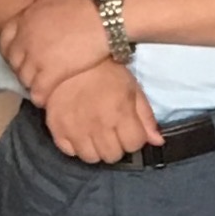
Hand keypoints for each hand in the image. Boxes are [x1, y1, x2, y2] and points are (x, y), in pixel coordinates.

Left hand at [2, 0, 111, 102]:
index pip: (5, 39)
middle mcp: (25, 39)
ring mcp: (37, 58)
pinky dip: (40, 97)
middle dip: (21, 67)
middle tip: (34, 71)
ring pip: (24, 78)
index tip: (22, 54)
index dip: (12, 49)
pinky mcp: (52, 74)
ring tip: (42, 85)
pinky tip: (46, 98)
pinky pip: (38, 92)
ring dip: (31, 83)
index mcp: (24, 19)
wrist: (107, 16)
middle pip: (14, 61)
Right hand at [40, 60, 163, 163]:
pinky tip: (79, 131)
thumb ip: (146, 117)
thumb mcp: (132, 88)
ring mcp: (74, 128)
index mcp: (120, 113)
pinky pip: (69, 152)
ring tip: (95, 133)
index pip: (134, 145)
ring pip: (91, 158)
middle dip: (116, 145)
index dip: (134, 138)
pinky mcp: (56, 128)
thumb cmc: (107, 72)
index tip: (129, 128)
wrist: (71, 57)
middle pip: (112, 156)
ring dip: (96, 149)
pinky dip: (76, 146)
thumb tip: (158, 141)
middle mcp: (97, 125)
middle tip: (111, 130)